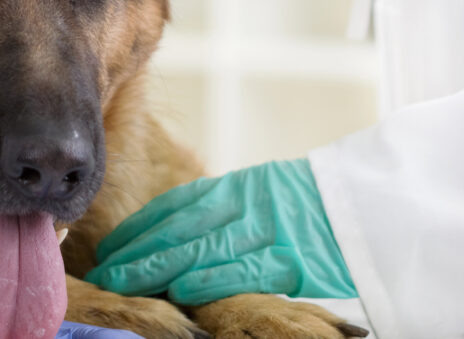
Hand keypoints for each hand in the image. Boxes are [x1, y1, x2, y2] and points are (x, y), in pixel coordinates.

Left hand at [85, 159, 356, 304]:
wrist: (374, 204)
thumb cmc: (314, 205)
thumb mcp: (262, 196)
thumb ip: (222, 212)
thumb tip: (175, 237)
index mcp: (235, 188)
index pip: (174, 208)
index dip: (138, 229)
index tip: (109, 249)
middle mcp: (244, 204)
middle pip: (178, 228)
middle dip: (135, 252)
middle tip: (101, 273)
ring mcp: (268, 229)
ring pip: (201, 247)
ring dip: (156, 266)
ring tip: (122, 283)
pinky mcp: (295, 257)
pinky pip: (244, 268)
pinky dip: (210, 277)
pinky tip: (180, 288)